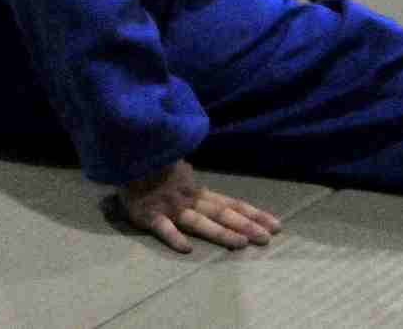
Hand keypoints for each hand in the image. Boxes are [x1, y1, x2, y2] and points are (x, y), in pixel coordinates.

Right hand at [117, 161, 281, 254]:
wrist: (126, 154)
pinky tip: (186, 249)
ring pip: (199, 222)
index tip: (276, 225)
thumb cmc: (149, 167)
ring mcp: (170, 208)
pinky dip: (174, 237)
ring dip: (221, 232)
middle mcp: (189, 199)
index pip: (231, 203)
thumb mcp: (177, 172)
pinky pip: (162, 228)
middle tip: (268, 238)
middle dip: (246, 225)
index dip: (254, 214)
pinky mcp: (149, 215)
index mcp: (197, 191)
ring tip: (241, 244)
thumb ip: (191, 184)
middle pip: (222, 213)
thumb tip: (206, 187)